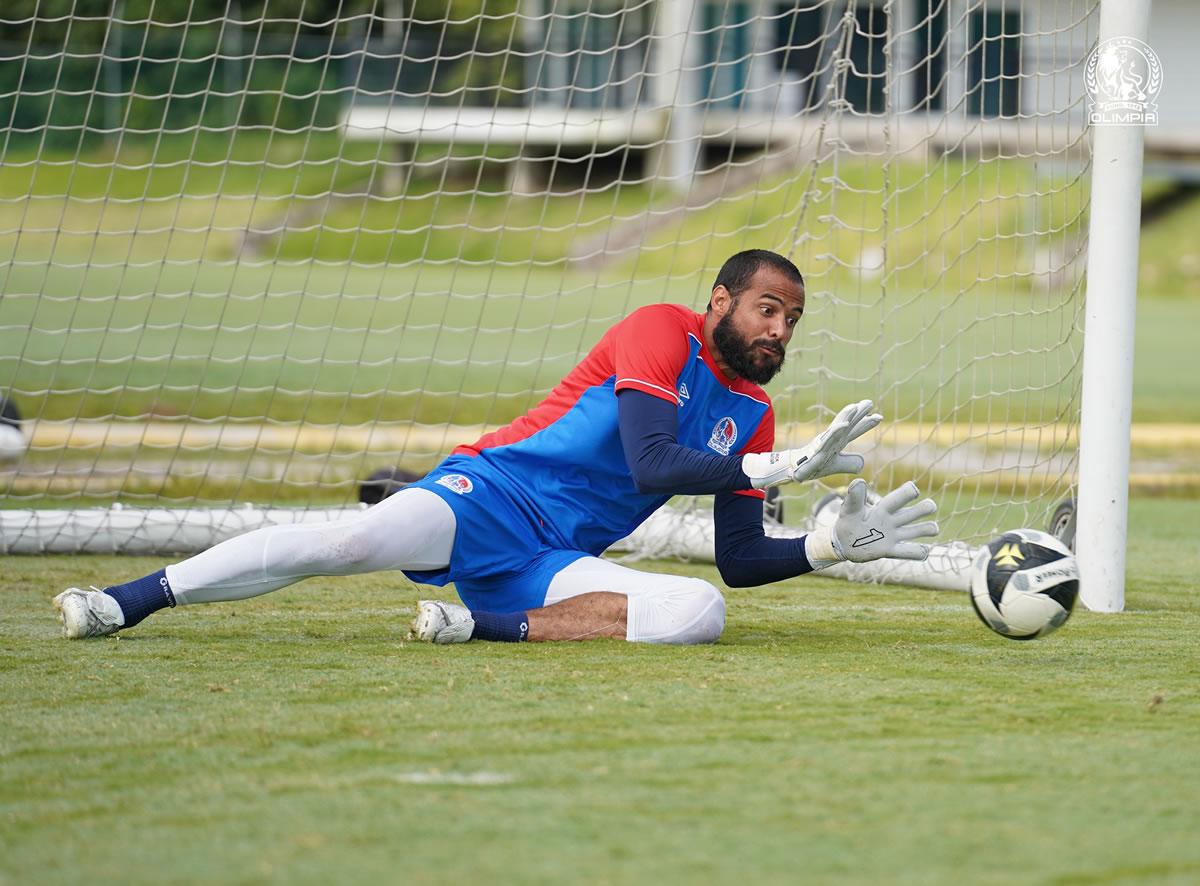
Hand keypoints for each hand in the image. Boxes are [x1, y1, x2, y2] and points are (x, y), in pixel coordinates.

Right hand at [742, 400, 881, 488]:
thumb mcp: (836, 465)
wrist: (795, 470)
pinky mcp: (815, 449)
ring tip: (855, 407)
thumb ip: (850, 463)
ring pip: (836, 427)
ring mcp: (823, 443)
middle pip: (846, 424)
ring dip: (846, 417)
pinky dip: (835, 431)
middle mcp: (831, 439)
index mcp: (838, 442)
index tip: (879, 416)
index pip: (854, 431)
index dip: (865, 423)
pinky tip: (844, 425)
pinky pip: (826, 439)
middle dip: (857, 413)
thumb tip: (863, 463)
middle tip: (869, 402)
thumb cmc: (815, 465)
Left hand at [804, 479, 938, 565]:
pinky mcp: (890, 550)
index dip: (909, 492)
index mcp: (884, 508)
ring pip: (918, 530)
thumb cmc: (848, 521)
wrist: (842, 542)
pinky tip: (924, 551)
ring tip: (932, 529)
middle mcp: (892, 520)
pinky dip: (920, 552)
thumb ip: (855, 498)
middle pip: (916, 511)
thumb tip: (859, 481)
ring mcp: (893, 536)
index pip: (900, 497)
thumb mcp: (849, 509)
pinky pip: (910, 552)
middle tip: (930, 507)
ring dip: (928, 529)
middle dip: (926, 508)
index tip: (913, 491)